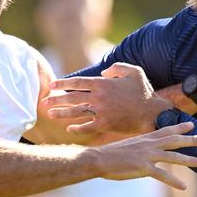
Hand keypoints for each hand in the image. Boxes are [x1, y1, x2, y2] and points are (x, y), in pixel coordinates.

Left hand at [43, 63, 172, 134]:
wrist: (152, 112)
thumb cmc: (143, 91)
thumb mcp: (133, 71)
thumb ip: (116, 67)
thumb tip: (103, 72)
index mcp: (103, 84)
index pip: (77, 82)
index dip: (63, 83)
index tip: (52, 85)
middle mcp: (99, 97)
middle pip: (72, 98)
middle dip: (56, 99)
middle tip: (43, 101)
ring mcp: (101, 112)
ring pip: (76, 112)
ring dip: (61, 113)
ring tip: (50, 114)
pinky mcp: (105, 124)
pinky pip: (87, 127)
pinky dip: (77, 128)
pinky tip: (69, 128)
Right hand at [92, 121, 196, 189]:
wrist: (98, 159)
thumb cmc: (110, 154)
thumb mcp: (128, 146)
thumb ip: (139, 147)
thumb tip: (144, 150)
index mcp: (145, 138)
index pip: (166, 130)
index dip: (180, 128)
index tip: (191, 125)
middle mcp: (149, 144)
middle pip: (175, 141)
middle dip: (192, 140)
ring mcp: (147, 155)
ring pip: (174, 157)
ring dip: (190, 160)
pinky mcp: (144, 168)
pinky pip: (163, 175)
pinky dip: (174, 182)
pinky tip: (184, 187)